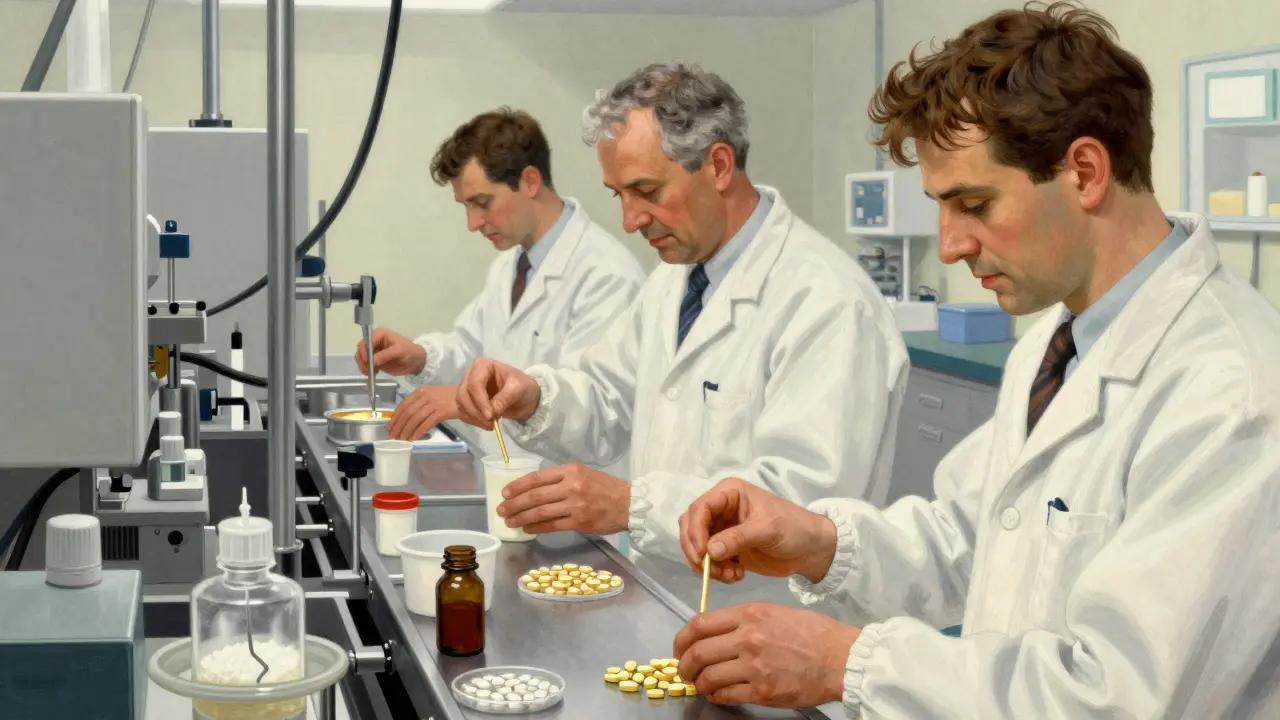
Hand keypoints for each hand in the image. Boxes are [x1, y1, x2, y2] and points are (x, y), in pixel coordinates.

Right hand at [355, 328, 425, 376]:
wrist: (416, 361)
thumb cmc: (409, 352)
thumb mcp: (399, 351)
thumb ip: (385, 355)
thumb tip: (372, 361)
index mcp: (380, 334)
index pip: (367, 340)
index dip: (365, 350)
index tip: (368, 361)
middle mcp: (374, 340)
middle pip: (361, 348)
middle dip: (362, 359)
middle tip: (368, 370)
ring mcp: (373, 351)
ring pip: (360, 357)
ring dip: (363, 365)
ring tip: (371, 373)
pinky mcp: (373, 360)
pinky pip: (364, 364)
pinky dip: (365, 369)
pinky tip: (373, 373)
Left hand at [387, 386, 457, 439]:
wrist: (467, 396)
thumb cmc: (449, 397)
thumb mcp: (431, 395)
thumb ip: (419, 402)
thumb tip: (405, 417)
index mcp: (420, 391)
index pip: (403, 404)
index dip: (395, 417)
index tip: (390, 427)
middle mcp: (425, 396)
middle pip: (408, 412)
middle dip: (399, 426)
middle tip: (393, 436)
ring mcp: (433, 403)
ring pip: (415, 419)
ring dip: (407, 430)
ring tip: (402, 439)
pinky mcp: (441, 412)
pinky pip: (426, 424)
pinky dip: (418, 432)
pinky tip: (414, 438)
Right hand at [456, 358, 540, 425]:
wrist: (525, 398)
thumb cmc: (523, 387)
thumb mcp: (518, 390)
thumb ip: (504, 399)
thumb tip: (491, 412)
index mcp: (483, 365)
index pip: (475, 383)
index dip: (480, 401)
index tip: (491, 416)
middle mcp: (471, 374)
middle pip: (463, 394)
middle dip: (476, 412)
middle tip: (491, 423)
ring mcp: (467, 388)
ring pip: (461, 404)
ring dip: (474, 418)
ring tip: (491, 425)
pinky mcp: (468, 401)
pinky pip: (462, 412)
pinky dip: (472, 421)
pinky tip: (485, 424)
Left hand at [496, 464, 629, 534]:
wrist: (629, 503)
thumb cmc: (605, 488)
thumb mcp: (583, 474)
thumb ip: (561, 479)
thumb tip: (533, 489)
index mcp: (570, 470)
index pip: (537, 477)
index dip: (518, 486)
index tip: (505, 493)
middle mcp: (571, 486)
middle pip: (535, 495)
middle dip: (514, 504)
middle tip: (501, 509)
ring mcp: (575, 505)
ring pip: (540, 511)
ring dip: (521, 517)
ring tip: (509, 521)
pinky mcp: (579, 522)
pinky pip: (551, 525)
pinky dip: (536, 527)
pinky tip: (527, 529)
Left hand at [673, 602, 858, 707]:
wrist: (840, 657)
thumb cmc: (812, 633)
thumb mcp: (773, 611)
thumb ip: (742, 621)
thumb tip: (714, 633)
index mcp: (749, 614)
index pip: (699, 624)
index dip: (681, 639)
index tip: (679, 648)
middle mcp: (748, 638)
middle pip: (698, 652)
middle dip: (684, 665)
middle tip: (684, 670)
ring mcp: (754, 666)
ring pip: (708, 677)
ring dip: (699, 683)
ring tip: (701, 684)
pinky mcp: (763, 691)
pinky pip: (726, 695)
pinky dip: (716, 696)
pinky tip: (719, 693)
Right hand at [679, 478, 836, 583]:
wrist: (811, 549)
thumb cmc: (793, 528)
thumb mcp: (767, 529)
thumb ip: (737, 538)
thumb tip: (709, 551)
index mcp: (729, 493)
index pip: (699, 508)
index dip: (695, 531)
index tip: (702, 554)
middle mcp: (721, 509)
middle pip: (691, 527)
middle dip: (697, 551)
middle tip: (710, 571)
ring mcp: (722, 530)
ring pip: (698, 547)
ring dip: (708, 565)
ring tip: (730, 575)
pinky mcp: (727, 549)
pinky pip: (709, 561)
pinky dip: (717, 572)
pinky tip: (737, 576)